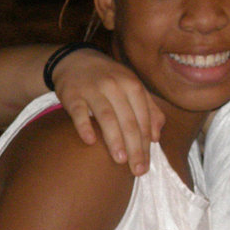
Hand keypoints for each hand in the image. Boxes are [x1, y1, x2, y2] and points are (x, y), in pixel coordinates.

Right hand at [50, 48, 163, 174]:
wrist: (75, 60)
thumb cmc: (109, 79)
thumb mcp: (132, 86)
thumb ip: (149, 108)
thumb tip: (157, 136)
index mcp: (132, 84)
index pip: (143, 117)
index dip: (146, 142)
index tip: (146, 164)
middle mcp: (115, 85)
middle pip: (128, 120)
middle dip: (135, 147)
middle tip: (137, 169)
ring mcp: (93, 89)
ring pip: (107, 116)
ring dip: (114, 139)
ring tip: (120, 160)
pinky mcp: (72, 94)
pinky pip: (79, 112)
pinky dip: (85, 126)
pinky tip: (90, 142)